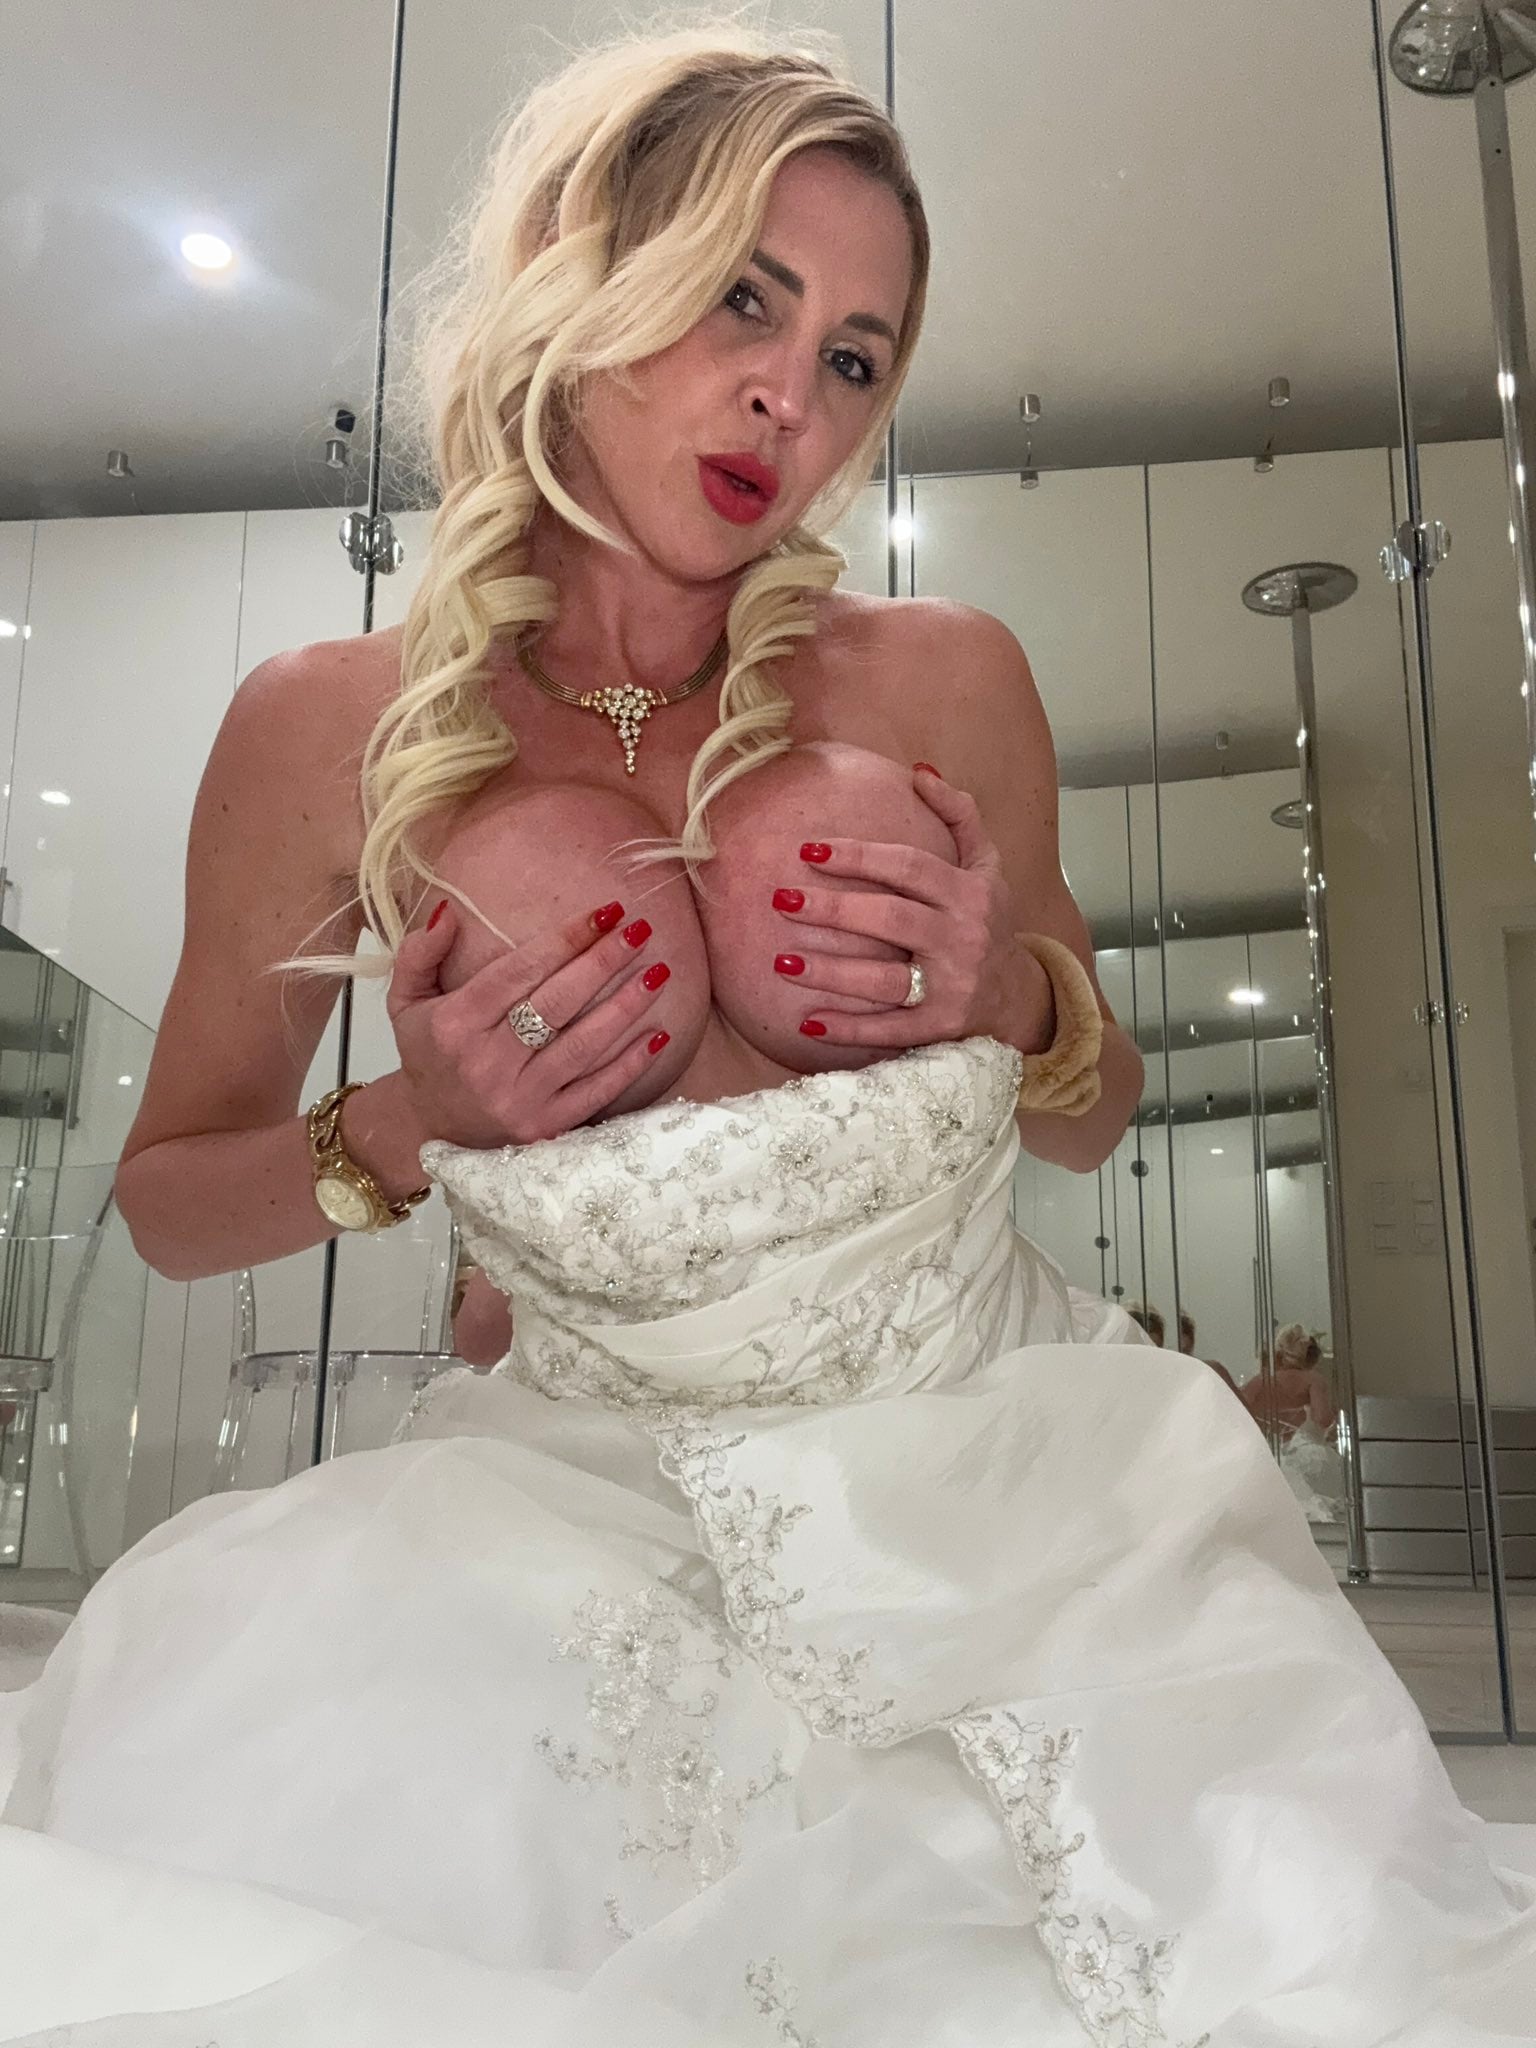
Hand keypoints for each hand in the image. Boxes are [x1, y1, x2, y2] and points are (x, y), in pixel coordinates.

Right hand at [386, 898, 672, 1146]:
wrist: (428, 1127)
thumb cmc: (428, 1052)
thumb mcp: (405, 1001)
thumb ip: (419, 953)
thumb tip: (448, 910)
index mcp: (456, 1025)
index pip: (518, 972)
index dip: (564, 939)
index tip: (605, 911)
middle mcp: (487, 1062)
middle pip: (557, 1003)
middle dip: (602, 962)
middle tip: (640, 930)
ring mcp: (519, 1098)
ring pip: (583, 1046)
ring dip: (625, 1008)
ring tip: (658, 972)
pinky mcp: (544, 1128)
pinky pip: (595, 1092)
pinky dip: (630, 1064)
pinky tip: (659, 1035)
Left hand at [770, 765, 1036, 1049]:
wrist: (1017, 994)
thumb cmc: (987, 920)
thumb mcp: (986, 865)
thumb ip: (959, 815)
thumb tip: (919, 772)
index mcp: (969, 893)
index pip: (908, 867)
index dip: (859, 856)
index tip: (808, 851)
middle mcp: (963, 937)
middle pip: (891, 918)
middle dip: (833, 910)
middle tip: (781, 900)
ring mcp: (953, 986)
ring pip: (885, 979)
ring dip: (831, 972)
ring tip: (782, 962)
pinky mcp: (942, 1028)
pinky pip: (890, 1030)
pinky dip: (850, 1029)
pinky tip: (808, 1021)